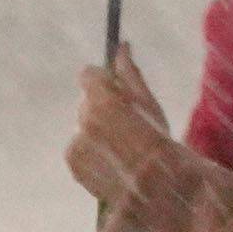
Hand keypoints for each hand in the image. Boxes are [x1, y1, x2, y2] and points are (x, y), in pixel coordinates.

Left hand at [66, 51, 176, 204]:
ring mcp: (76, 141)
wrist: (156, 186)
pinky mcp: (73, 162)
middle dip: (101, 109)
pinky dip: (91, 152)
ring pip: (84, 126)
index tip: (116, 92)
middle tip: (126, 127)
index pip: (88, 75)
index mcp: (103, 98)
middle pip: (87, 102)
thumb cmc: (159, 141)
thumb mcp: (149, 104)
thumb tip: (122, 46)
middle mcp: (84, 117)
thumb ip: (130, 74)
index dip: (103, 82)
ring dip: (96, 132)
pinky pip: (79, 148)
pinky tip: (111, 162)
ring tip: (121, 149)